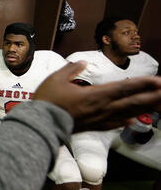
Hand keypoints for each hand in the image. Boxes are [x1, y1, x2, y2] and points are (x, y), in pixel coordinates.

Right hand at [34, 61, 160, 131]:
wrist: (41, 124)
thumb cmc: (48, 101)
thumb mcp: (57, 78)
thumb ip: (72, 69)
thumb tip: (83, 62)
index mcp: (95, 95)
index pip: (124, 88)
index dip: (143, 84)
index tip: (158, 81)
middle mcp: (102, 108)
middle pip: (132, 102)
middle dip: (152, 97)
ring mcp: (98, 119)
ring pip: (127, 113)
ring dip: (144, 108)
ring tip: (159, 104)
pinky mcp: (93, 127)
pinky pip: (113, 124)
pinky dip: (125, 121)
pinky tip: (132, 120)